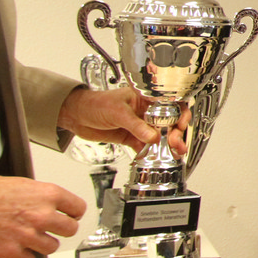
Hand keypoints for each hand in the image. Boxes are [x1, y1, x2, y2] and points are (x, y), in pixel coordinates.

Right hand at [0, 173, 84, 257]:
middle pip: (70, 229)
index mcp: (47, 194)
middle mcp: (42, 215)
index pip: (78, 208)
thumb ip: (39, 196)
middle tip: (53, 229)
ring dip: (43, 244)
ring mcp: (28, 235)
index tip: (72, 216)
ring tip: (30, 238)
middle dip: (62, 230)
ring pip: (51, 247)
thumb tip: (47, 204)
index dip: (74, 213)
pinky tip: (16, 248)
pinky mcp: (12, 252)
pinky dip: (24, 257)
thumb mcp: (20, 183)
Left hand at [57, 86, 188, 156]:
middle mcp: (146, 112)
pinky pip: (145, 147)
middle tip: (175, 143)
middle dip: (175, 134)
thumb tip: (152, 136)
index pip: (170, 104)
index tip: (180, 125)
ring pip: (159, 136)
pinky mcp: (131, 137)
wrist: (77, 115)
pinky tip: (154, 158)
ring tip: (172, 154)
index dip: (180, 114)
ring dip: (166, 146)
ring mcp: (139, 125)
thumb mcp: (118, 111)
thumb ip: (136, 125)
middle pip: (168, 123)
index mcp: (146, 98)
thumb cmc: (95, 103)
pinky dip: (150, 154)